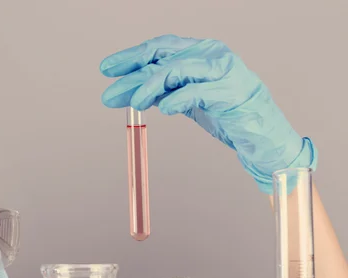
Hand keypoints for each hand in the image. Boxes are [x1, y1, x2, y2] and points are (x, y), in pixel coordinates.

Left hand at [100, 34, 316, 193]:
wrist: (262, 138)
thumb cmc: (226, 116)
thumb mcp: (187, 100)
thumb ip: (162, 91)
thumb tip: (127, 92)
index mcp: (200, 51)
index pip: (159, 47)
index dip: (131, 56)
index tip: (106, 69)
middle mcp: (211, 54)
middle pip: (163, 55)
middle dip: (132, 73)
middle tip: (108, 93)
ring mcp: (223, 70)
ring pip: (177, 69)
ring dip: (149, 86)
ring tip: (133, 103)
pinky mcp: (232, 92)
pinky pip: (197, 91)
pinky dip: (176, 98)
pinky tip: (162, 109)